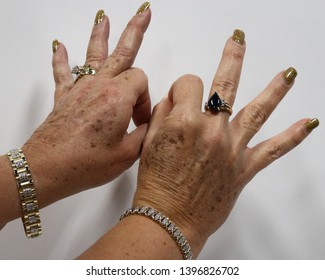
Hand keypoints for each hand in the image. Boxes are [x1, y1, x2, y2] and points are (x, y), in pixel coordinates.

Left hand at [22, 7, 150, 205]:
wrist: (48, 169)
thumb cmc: (85, 163)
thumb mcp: (127, 154)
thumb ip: (144, 134)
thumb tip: (149, 125)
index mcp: (118, 98)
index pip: (141, 83)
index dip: (146, 100)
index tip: (141, 119)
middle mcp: (99, 86)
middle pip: (123, 51)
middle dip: (136, 30)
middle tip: (145, 13)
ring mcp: (80, 89)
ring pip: (94, 54)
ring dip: (101, 35)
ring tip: (105, 18)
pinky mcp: (65, 97)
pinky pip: (64, 72)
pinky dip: (62, 59)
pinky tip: (60, 47)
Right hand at [134, 30, 318, 256]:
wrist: (168, 218)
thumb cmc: (156, 184)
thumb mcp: (149, 143)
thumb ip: (162, 115)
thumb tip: (175, 100)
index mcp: (185, 122)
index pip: (189, 84)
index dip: (182, 88)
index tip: (179, 99)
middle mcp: (211, 130)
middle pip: (226, 83)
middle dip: (231, 58)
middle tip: (238, 42)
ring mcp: (231, 148)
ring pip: (258, 110)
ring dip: (274, 89)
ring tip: (288, 74)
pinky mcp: (244, 168)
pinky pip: (273, 149)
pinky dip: (292, 136)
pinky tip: (308, 124)